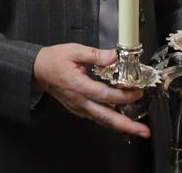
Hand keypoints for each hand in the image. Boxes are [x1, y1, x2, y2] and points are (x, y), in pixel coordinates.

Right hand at [33, 44, 148, 137]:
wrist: (38, 71)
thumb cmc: (54, 61)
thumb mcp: (74, 51)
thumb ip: (96, 54)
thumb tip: (113, 56)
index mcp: (79, 86)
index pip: (105, 95)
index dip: (123, 96)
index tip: (137, 92)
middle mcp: (80, 101)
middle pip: (106, 117)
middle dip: (127, 126)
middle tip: (143, 131)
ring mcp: (79, 107)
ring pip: (103, 120)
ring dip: (121, 126)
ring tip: (138, 129)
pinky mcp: (79, 109)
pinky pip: (97, 117)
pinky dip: (111, 119)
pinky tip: (122, 118)